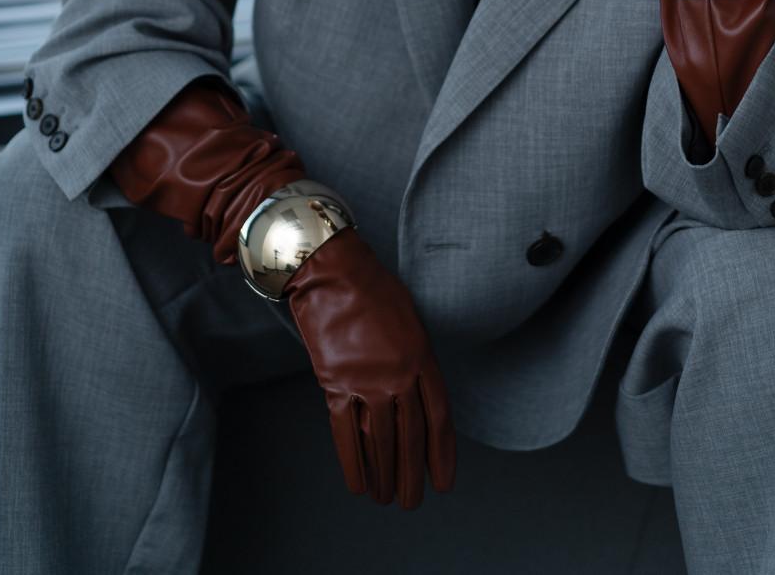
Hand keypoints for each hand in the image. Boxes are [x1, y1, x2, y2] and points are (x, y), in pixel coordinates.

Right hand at [286, 227, 456, 510]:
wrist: (331, 272)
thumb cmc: (373, 288)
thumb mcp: (411, 318)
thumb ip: (417, 358)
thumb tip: (418, 392)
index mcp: (422, 357)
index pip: (438, 418)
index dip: (442, 456)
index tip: (443, 483)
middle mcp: (398, 375)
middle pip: (410, 437)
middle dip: (412, 475)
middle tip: (412, 502)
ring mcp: (366, 381)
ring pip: (379, 442)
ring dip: (384, 476)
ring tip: (386, 499)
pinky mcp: (335, 384)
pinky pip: (345, 434)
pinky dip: (353, 462)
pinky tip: (357, 484)